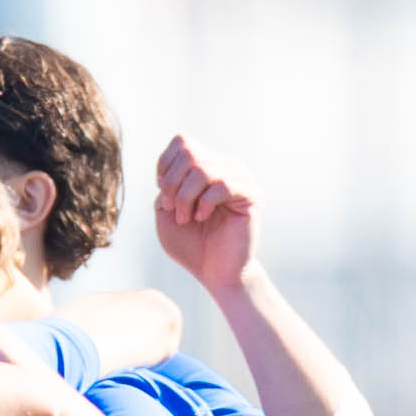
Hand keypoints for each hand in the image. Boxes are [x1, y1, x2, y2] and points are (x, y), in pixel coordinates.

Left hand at [153, 136, 261, 292]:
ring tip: (186, 218)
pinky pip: (223, 185)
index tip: (164, 197)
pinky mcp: (252, 195)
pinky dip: (204, 203)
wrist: (214, 272)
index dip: (164, 167)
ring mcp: (241, 178)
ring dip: (185, 198)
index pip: (182, 142)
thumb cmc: (191, 244)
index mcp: (206, 166)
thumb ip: (166, 185)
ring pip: (203, 169)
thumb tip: (175, 167)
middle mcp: (226, 166)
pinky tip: (202, 217)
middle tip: (174, 211)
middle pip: (190, 152)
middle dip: (172, 184)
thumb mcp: (165, 211)